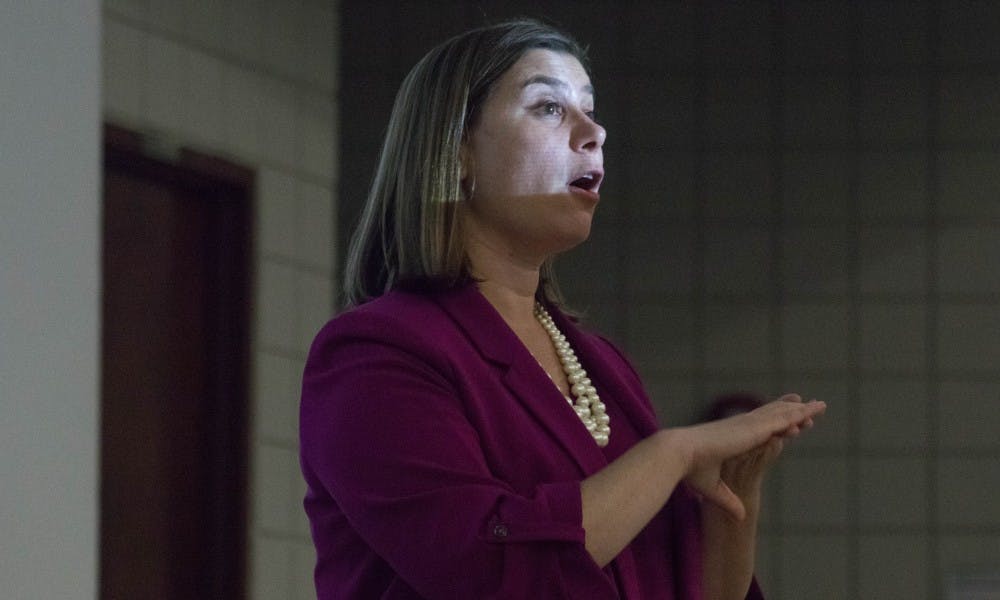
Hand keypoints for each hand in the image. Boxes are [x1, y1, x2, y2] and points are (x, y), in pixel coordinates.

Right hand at [675, 394, 824, 520]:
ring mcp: (749, 426)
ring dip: (801, 411)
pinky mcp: (754, 429)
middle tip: (808, 404)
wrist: (680, 457)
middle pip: (772, 415)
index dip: (774, 421)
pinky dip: (797, 415)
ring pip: (781, 415)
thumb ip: (730, 501)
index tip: (788, 421)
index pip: (759, 427)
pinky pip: (782, 420)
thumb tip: (741, 517)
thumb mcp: (715, 490)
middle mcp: (742, 428)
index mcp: (733, 438)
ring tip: (820, 406)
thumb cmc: (690, 470)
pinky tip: (811, 413)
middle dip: (790, 410)